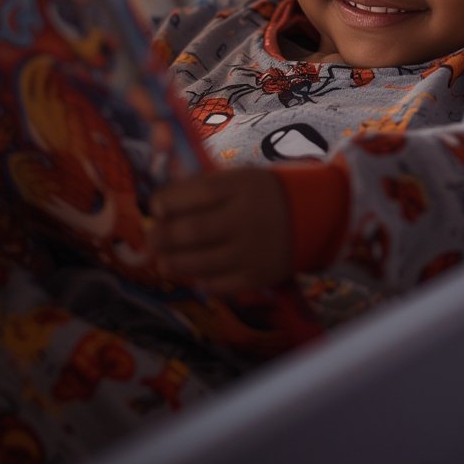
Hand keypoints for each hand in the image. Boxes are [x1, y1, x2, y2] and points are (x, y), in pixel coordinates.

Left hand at [149, 167, 291, 295]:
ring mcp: (250, 250)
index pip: (195, 193)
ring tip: (163, 261)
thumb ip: (203, 188)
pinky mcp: (257, 276)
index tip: (156, 208)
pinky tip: (194, 275)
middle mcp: (244, 218)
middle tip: (150, 239)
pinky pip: (219, 284)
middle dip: (162, 236)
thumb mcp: (239, 179)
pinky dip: (201, 281)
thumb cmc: (265, 194)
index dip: (167, 201)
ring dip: (173, 263)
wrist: (313, 216)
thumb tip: (160, 206)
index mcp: (240, 187)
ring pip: (200, 262)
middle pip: (191, 230)